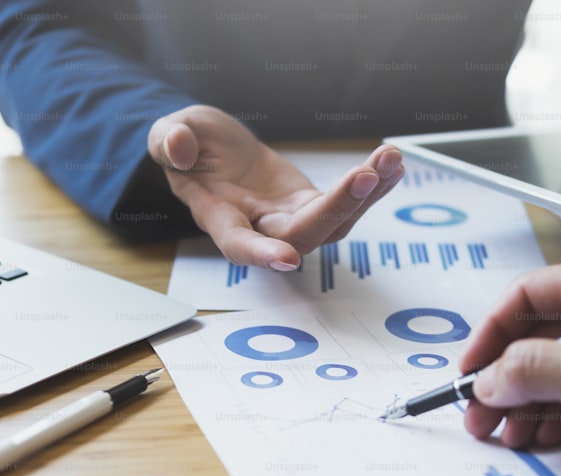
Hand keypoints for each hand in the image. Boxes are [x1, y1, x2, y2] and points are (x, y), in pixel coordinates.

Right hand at [148, 104, 403, 269]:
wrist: (210, 149)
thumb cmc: (187, 145)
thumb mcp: (167, 133)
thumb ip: (169, 141)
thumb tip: (178, 149)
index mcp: (219, 216)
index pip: (239, 243)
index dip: (261, 253)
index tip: (288, 258)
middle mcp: (260, 227)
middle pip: (303, 234)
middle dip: (337, 207)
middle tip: (365, 174)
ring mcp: (290, 219)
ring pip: (334, 222)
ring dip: (366, 196)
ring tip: (390, 159)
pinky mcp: (311, 204)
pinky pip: (347, 203)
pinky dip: (373, 184)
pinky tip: (392, 161)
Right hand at [459, 254, 560, 475]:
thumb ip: (535, 370)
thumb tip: (485, 380)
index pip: (525, 298)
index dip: (489, 335)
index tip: (468, 372)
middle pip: (529, 339)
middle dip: (499, 380)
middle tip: (476, 415)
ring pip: (543, 371)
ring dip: (518, 403)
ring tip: (504, 435)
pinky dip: (544, 416)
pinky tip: (536, 436)